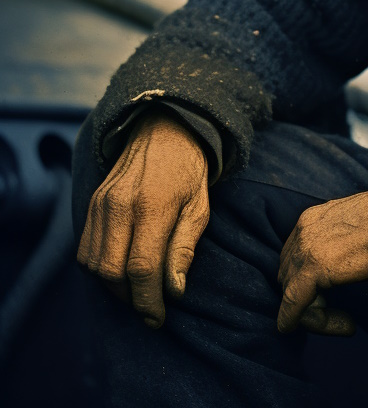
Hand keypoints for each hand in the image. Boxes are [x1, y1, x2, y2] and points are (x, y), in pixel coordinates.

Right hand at [77, 109, 209, 327]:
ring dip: (113, 287)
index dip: (148, 300)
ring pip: (94, 265)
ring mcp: (101, 204)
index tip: (158, 318)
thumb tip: (174, 291)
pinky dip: (99, 270)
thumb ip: (184, 248)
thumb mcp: (200, 207)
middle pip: (111, 272)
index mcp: (153, 206)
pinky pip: (85, 250)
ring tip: (138, 290)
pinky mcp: (92, 204)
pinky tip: (121, 272)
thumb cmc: (189, 171)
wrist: (165, 132)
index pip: (141, 267)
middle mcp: (120, 206)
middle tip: (150, 308)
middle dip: (130, 298)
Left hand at [277, 189, 367, 336]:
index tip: (333, 299)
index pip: (295, 260)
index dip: (310, 285)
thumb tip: (339, 264)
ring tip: (347, 324)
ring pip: (291, 293)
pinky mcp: (312, 267)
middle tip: (342, 316)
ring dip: (315, 314)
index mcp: (312, 220)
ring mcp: (304, 248)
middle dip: (310, 300)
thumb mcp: (356, 229)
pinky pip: (293, 304)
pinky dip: (294, 320)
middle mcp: (302, 231)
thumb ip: (339, 243)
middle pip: (290, 277)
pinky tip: (314, 329)